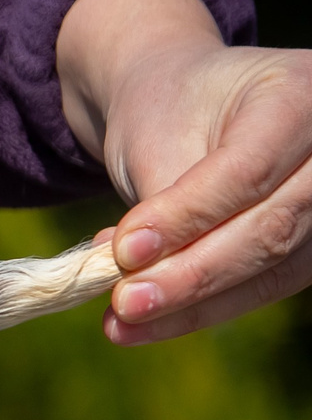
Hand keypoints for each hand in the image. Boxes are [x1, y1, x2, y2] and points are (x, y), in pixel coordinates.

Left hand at [56, 0, 311, 344]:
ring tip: (124, 320)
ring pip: (270, 268)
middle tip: (124, 303)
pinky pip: (264, 287)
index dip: (187, 217)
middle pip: (269, 227)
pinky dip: (203, 307)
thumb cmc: (171, 112)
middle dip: (191, 274)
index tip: (124, 251)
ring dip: (194, 304)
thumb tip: (136, 274)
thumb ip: (161, 201)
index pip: (247, 172)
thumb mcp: (159, 136)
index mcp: (296, 99)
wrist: (186, 105)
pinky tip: (147, 320)